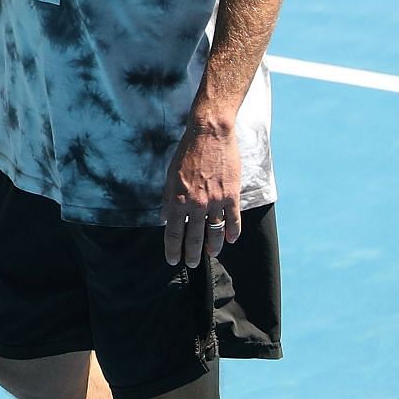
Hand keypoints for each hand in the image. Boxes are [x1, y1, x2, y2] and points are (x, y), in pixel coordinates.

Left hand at [160, 120, 241, 266]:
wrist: (209, 134)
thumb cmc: (187, 152)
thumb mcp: (170, 175)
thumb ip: (168, 199)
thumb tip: (165, 218)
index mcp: (177, 199)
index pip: (173, 232)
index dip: (172, 249)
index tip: (172, 260)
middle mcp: (196, 204)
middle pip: (193, 237)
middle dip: (191, 254)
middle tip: (191, 264)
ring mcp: (215, 201)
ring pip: (214, 232)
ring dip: (213, 246)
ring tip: (211, 254)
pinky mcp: (231, 195)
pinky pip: (233, 220)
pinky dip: (232, 232)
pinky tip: (231, 240)